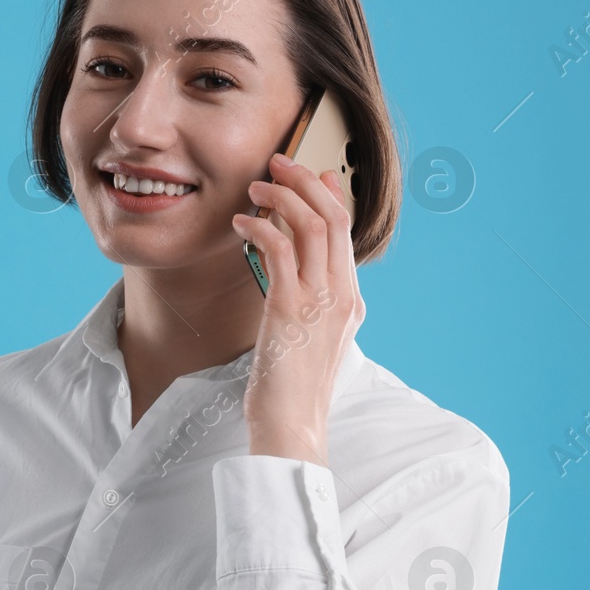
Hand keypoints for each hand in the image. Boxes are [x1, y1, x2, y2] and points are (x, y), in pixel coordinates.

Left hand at [230, 152, 365, 466]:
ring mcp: (320, 302)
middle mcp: (342, 296)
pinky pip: (279, 250)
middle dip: (305, 181)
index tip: (310, 173)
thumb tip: (291, 282)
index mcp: (350, 302)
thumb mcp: (306, 342)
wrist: (292, 428)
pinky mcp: (290, 310)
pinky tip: (239, 223)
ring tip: (255, 185)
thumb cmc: (290, 391)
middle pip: (334, 218)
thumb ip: (306, 308)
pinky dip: (260, 227)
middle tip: (278, 161)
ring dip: (282, 196)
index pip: (346, 233)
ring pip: (312, 226)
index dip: (329, 196)